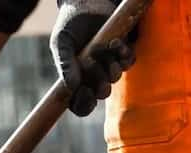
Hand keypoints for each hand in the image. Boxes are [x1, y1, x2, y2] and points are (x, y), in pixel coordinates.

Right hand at [51, 0, 136, 117]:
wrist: (87, 2)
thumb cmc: (70, 23)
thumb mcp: (61, 42)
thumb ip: (64, 63)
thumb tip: (71, 86)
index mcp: (76, 78)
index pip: (80, 104)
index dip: (83, 104)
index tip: (84, 92)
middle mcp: (94, 75)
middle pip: (101, 93)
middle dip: (99, 82)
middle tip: (92, 63)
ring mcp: (109, 64)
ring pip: (115, 77)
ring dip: (111, 65)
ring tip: (103, 47)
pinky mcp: (123, 52)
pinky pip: (128, 62)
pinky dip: (124, 54)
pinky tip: (117, 42)